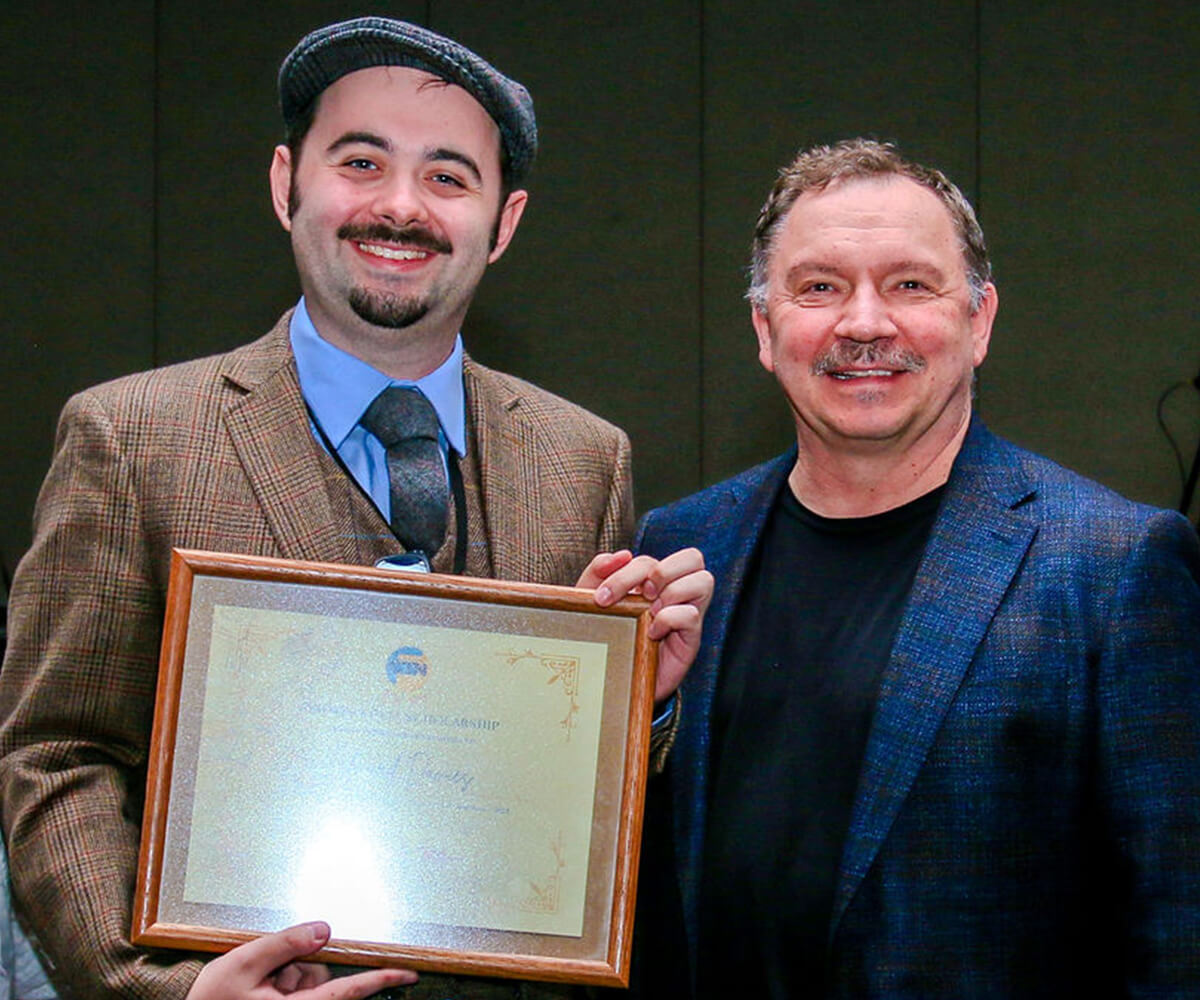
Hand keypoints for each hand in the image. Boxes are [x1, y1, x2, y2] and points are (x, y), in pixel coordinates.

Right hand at [187, 921, 416, 998]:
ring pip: (308, 982)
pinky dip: (282, 982)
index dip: (381, 980)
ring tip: (256, 984)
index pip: (348, 992)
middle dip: (301, 967)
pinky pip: (296, 988)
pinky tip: (259, 988)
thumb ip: (286, 943)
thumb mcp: (244, 963)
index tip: (409, 973)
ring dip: (288, 975)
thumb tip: (324, 930)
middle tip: (267, 972)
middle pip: (323, 980)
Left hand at [578, 548, 711, 700]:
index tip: (601, 597)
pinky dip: (669, 618)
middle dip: (661, 570)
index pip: (655, 558)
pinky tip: (651, 632)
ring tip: (649, 611)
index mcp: (654, 580)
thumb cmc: (607, 635)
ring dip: (672, 591)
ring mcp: (687, 613)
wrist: (613, 682)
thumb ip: (599, 571)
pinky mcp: (691, 638)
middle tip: (640, 594)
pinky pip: (692, 615)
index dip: (628, 570)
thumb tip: (620, 554)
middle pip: (693, 557)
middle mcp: (675, 592)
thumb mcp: (591, 600)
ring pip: (704, 580)